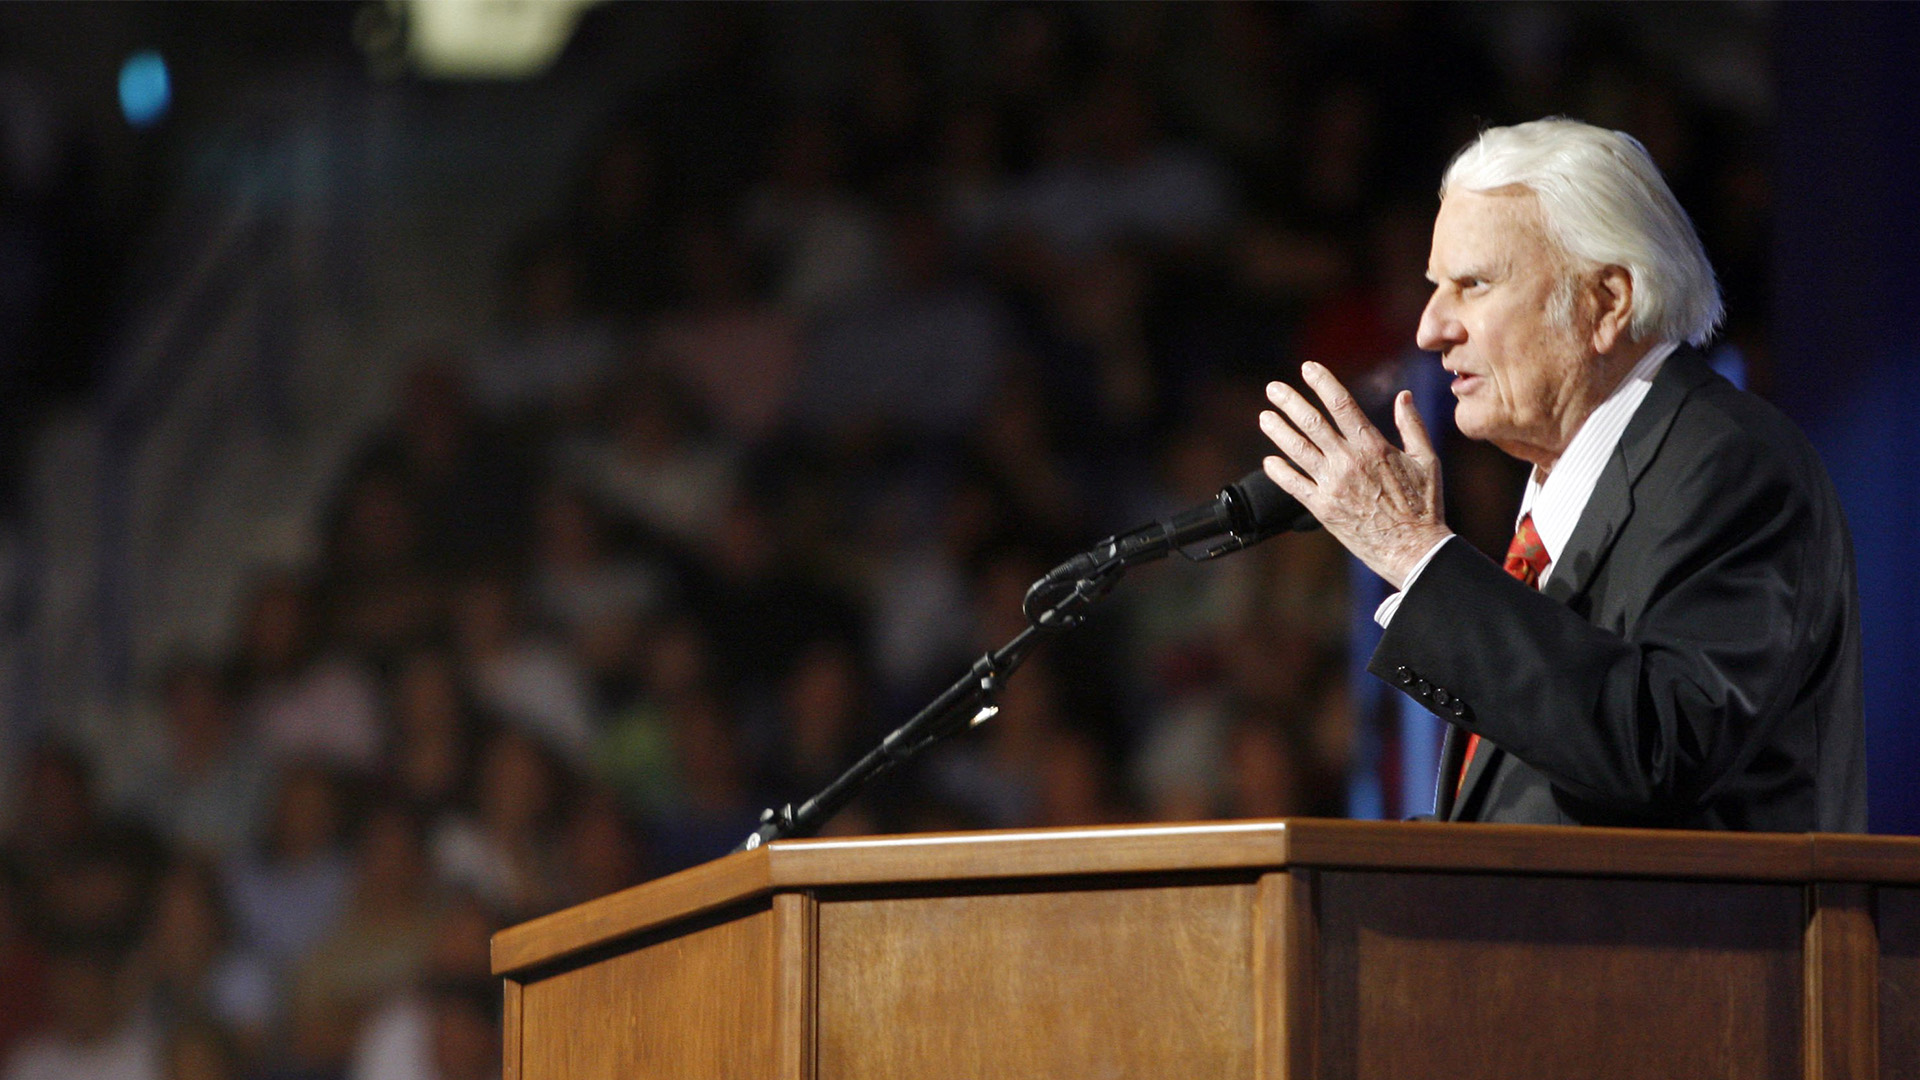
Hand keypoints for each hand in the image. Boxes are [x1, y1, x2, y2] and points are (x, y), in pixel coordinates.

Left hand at [1258, 362, 1451, 588]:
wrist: (1413, 549)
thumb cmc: (1424, 505)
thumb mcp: (1426, 459)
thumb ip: (1412, 425)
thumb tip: (1403, 395)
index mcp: (1372, 446)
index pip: (1341, 404)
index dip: (1322, 382)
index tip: (1308, 368)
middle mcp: (1348, 461)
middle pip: (1311, 423)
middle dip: (1290, 402)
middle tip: (1273, 388)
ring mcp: (1332, 485)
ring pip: (1297, 451)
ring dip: (1278, 431)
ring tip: (1265, 417)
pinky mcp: (1323, 509)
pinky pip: (1294, 486)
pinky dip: (1280, 472)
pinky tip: (1269, 461)